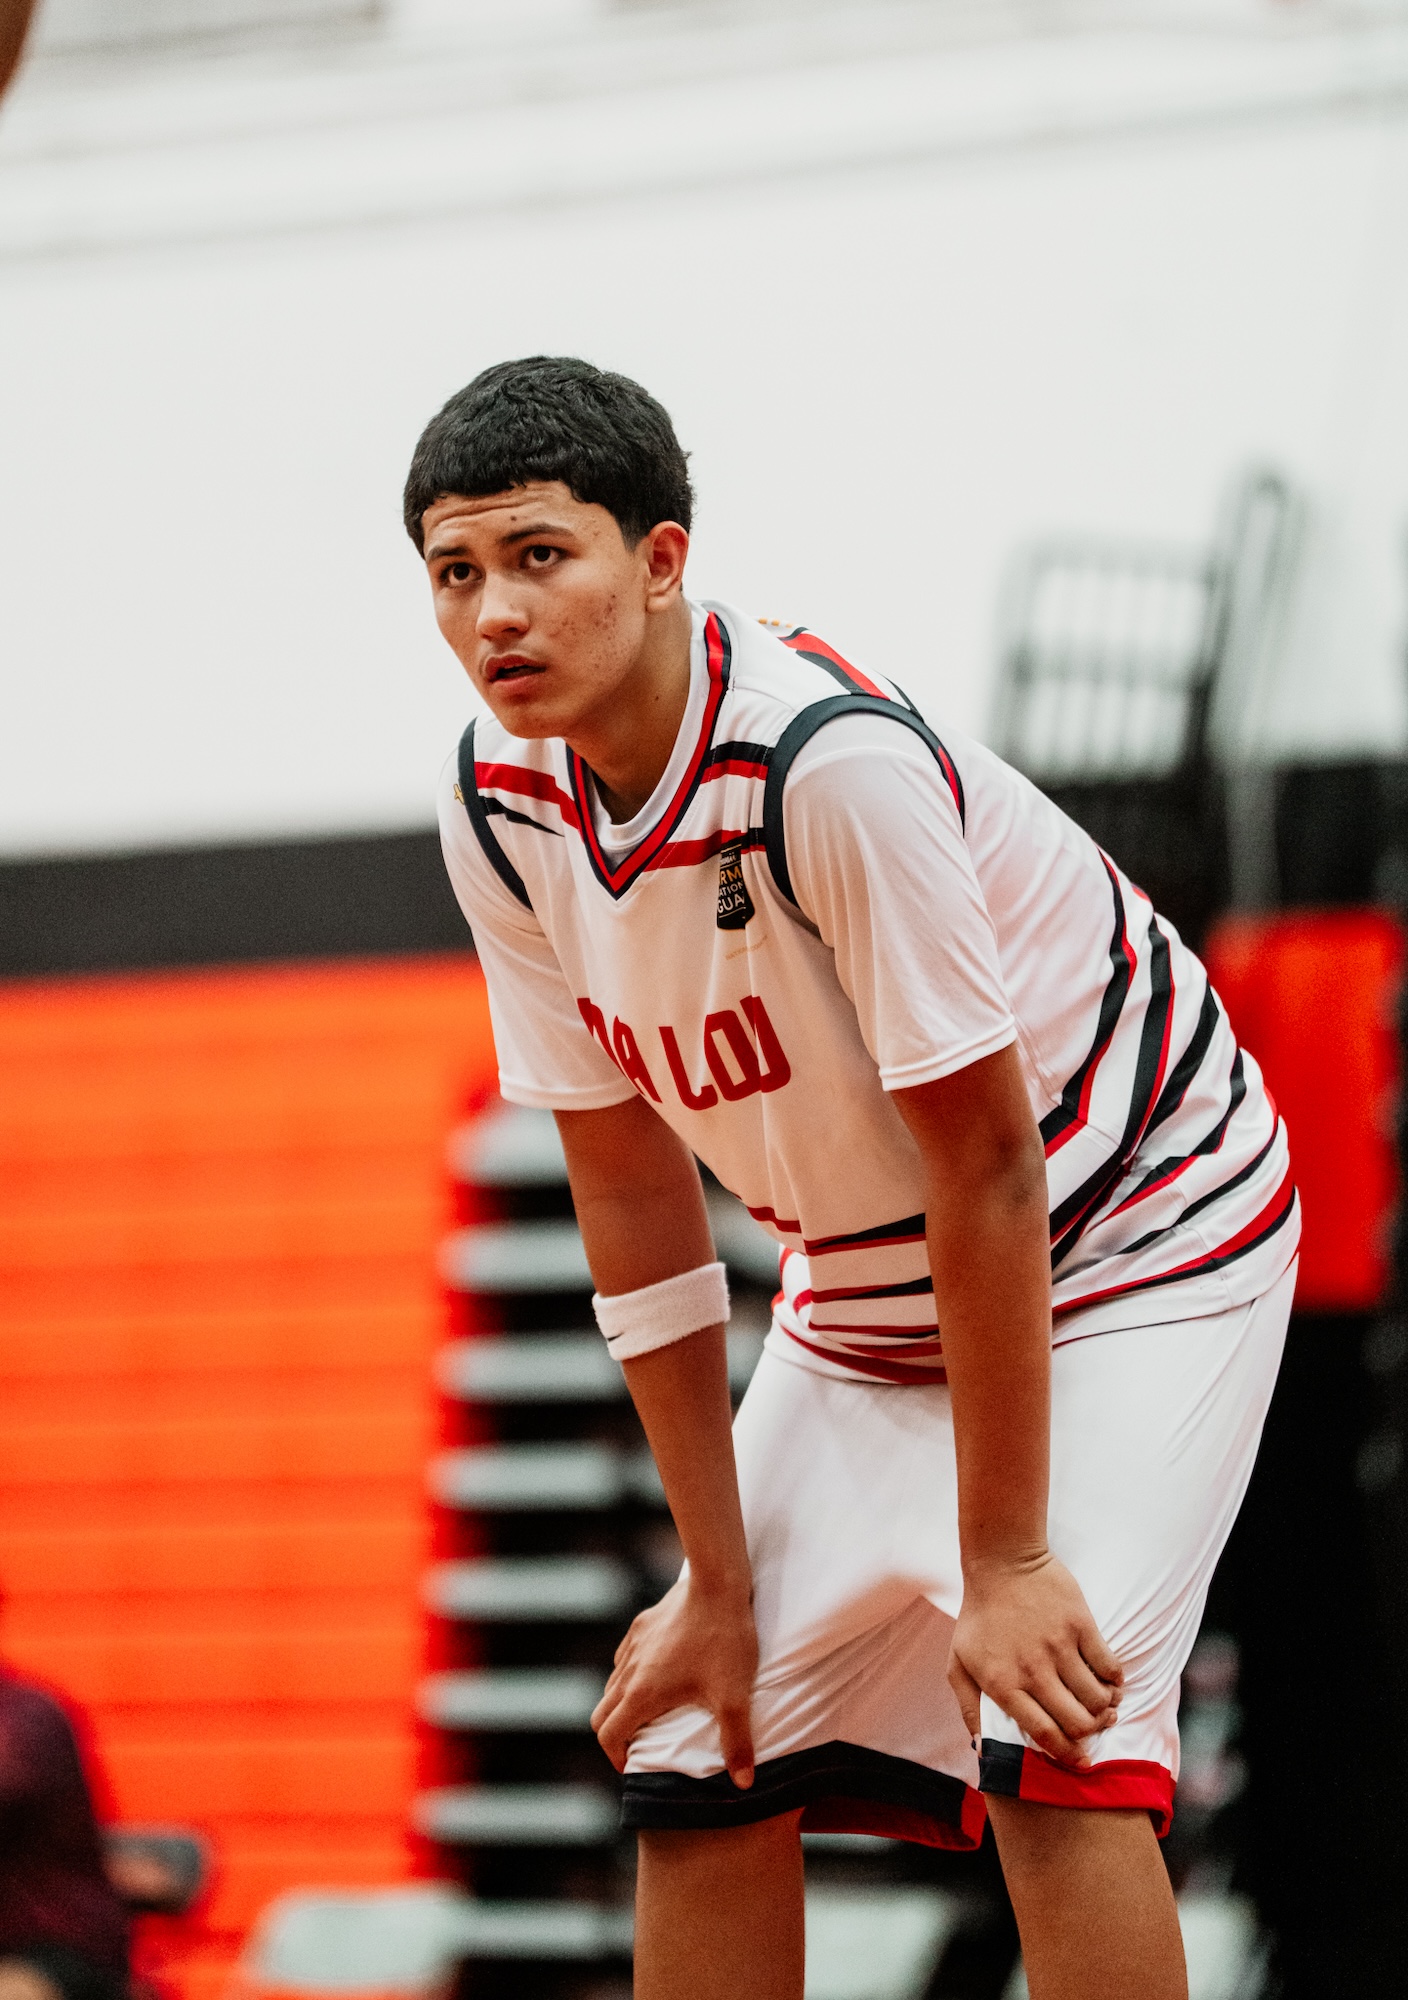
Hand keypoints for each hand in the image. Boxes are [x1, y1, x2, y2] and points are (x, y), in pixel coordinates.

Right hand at [591, 1572, 758, 1787]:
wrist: (717, 1584)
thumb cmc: (724, 1641)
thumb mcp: (734, 1697)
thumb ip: (737, 1743)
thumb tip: (743, 1784)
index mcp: (642, 1693)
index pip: (607, 1735)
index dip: (616, 1757)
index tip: (633, 1766)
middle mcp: (629, 1670)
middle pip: (601, 1712)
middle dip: (614, 1735)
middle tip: (637, 1746)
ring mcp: (633, 1645)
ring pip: (612, 1684)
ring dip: (622, 1705)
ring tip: (649, 1714)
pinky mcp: (642, 1625)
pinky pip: (625, 1658)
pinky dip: (630, 1676)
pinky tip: (657, 1675)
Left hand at [949, 1551, 1122, 1767]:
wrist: (1002, 1562)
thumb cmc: (979, 1615)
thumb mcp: (958, 1662)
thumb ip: (969, 1707)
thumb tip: (982, 1748)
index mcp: (1003, 1683)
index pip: (1044, 1733)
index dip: (1066, 1753)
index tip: (1079, 1761)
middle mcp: (1033, 1670)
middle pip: (1077, 1721)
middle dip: (1090, 1733)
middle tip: (1094, 1729)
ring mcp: (1059, 1647)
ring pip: (1097, 1698)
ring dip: (1106, 1709)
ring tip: (1106, 1708)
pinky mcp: (1080, 1625)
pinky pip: (1110, 1666)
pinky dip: (1116, 1681)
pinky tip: (1112, 1682)